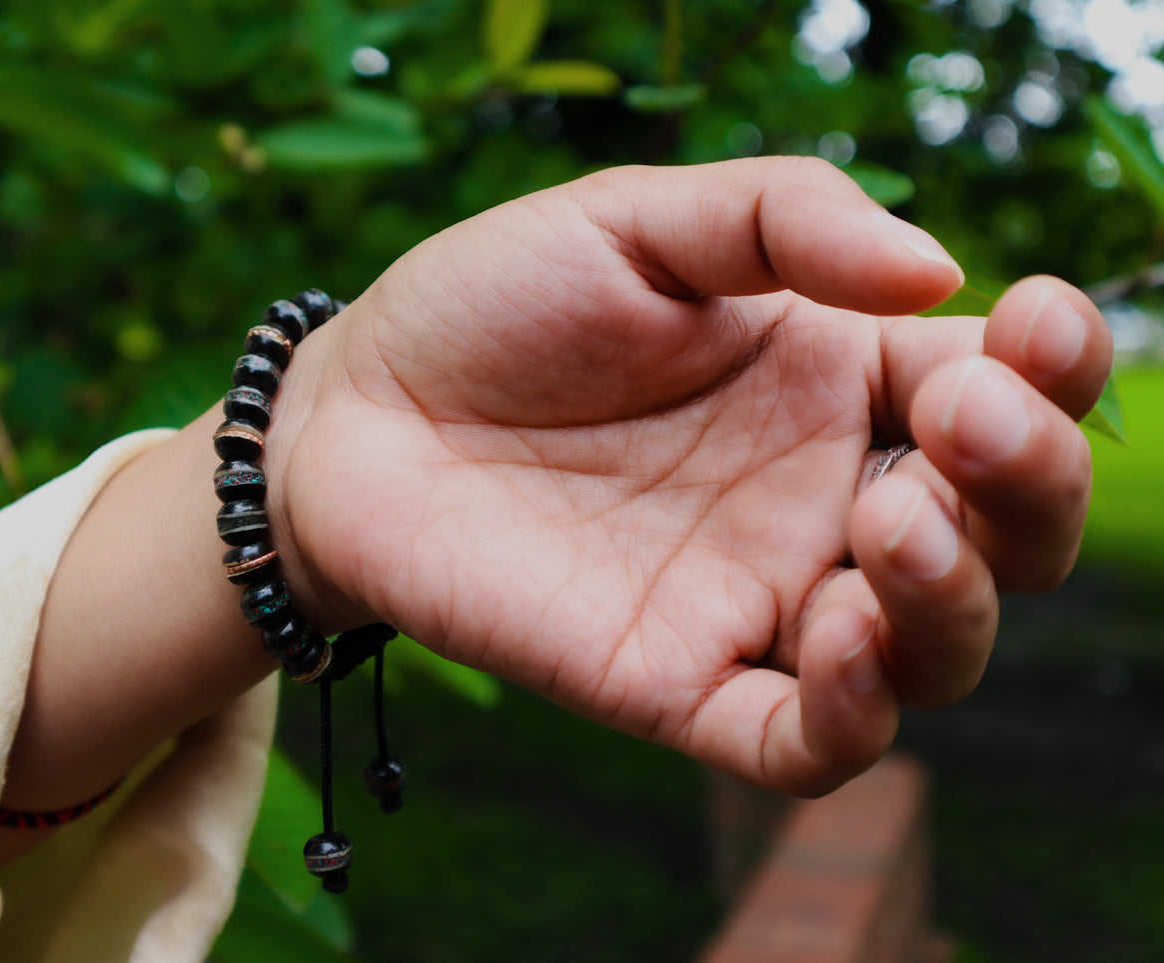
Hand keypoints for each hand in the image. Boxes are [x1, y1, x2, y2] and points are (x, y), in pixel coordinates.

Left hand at [266, 158, 1111, 795]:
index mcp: (830, 383)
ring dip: (956, 597)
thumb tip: (942, 271)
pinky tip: (839, 633)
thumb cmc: (492, 308)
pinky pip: (805, 743)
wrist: (353, 415)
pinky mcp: (673, 685)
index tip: (1030, 325)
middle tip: (962, 422)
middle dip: (1029, 486)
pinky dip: (856, 712)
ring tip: (889, 515)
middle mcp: (816, 500)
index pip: (1001, 394)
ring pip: (933, 652)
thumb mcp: (638, 221)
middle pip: (1004, 536)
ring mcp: (752, 600)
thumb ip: (784, 219)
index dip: (1053, 371)